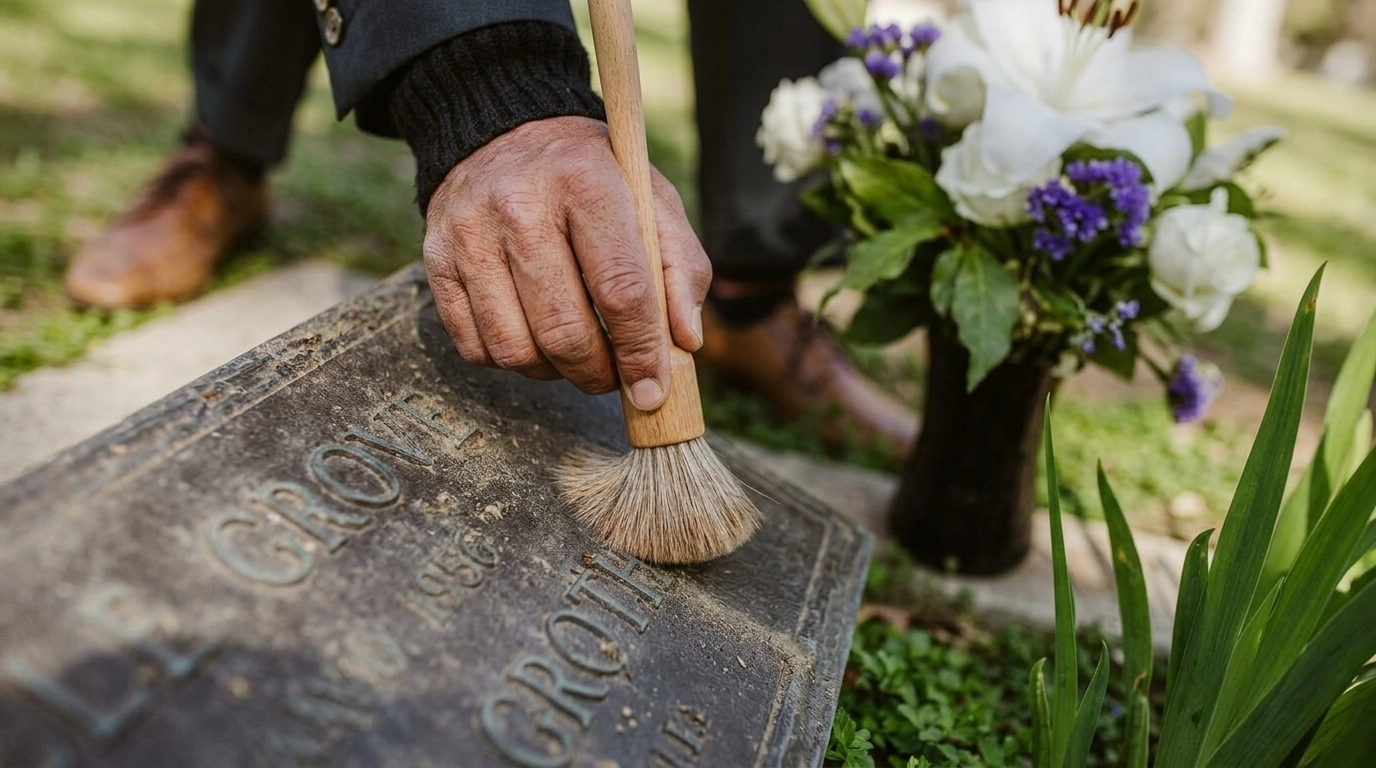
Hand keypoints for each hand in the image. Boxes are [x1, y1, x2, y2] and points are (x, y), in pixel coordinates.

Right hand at [422, 116, 710, 409]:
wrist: (504, 132)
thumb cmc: (591, 178)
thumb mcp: (650, 199)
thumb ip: (680, 268)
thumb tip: (683, 343)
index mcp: (584, 182)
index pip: (620, 289)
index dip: (640, 351)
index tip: (652, 389)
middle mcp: (519, 205)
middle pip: (563, 331)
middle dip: (597, 374)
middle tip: (614, 378)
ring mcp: (470, 234)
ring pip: (514, 350)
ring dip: (553, 373)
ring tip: (575, 356)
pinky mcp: (436, 259)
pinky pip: (474, 347)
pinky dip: (510, 361)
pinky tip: (533, 337)